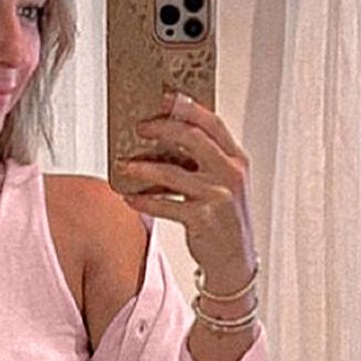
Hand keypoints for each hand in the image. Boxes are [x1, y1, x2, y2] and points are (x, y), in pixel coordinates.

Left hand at [114, 87, 257, 293]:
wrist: (235, 263)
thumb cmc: (224, 221)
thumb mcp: (224, 184)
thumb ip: (206, 160)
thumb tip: (168, 136)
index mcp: (236, 159)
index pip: (211, 121)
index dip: (186, 106)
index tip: (163, 97)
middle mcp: (230, 173)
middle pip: (192, 137)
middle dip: (161, 128)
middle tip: (139, 128)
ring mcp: (218, 196)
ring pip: (173, 172)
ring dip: (143, 168)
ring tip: (124, 165)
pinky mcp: (203, 220)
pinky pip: (166, 205)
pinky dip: (144, 201)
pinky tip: (129, 198)